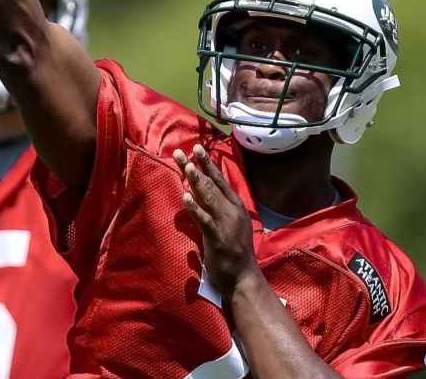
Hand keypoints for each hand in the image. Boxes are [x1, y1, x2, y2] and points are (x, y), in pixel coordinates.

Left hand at [173, 144, 258, 297]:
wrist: (242, 277)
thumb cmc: (234, 253)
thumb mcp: (230, 226)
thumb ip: (218, 210)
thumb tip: (203, 194)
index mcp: (236, 207)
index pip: (220, 181)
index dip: (208, 164)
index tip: (197, 149)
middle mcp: (232, 212)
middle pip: (212, 185)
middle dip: (196, 167)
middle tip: (182, 152)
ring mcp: (226, 224)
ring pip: (209, 198)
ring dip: (195, 180)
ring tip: (185, 166)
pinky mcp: (218, 238)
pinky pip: (205, 220)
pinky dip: (195, 207)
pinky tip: (186, 197)